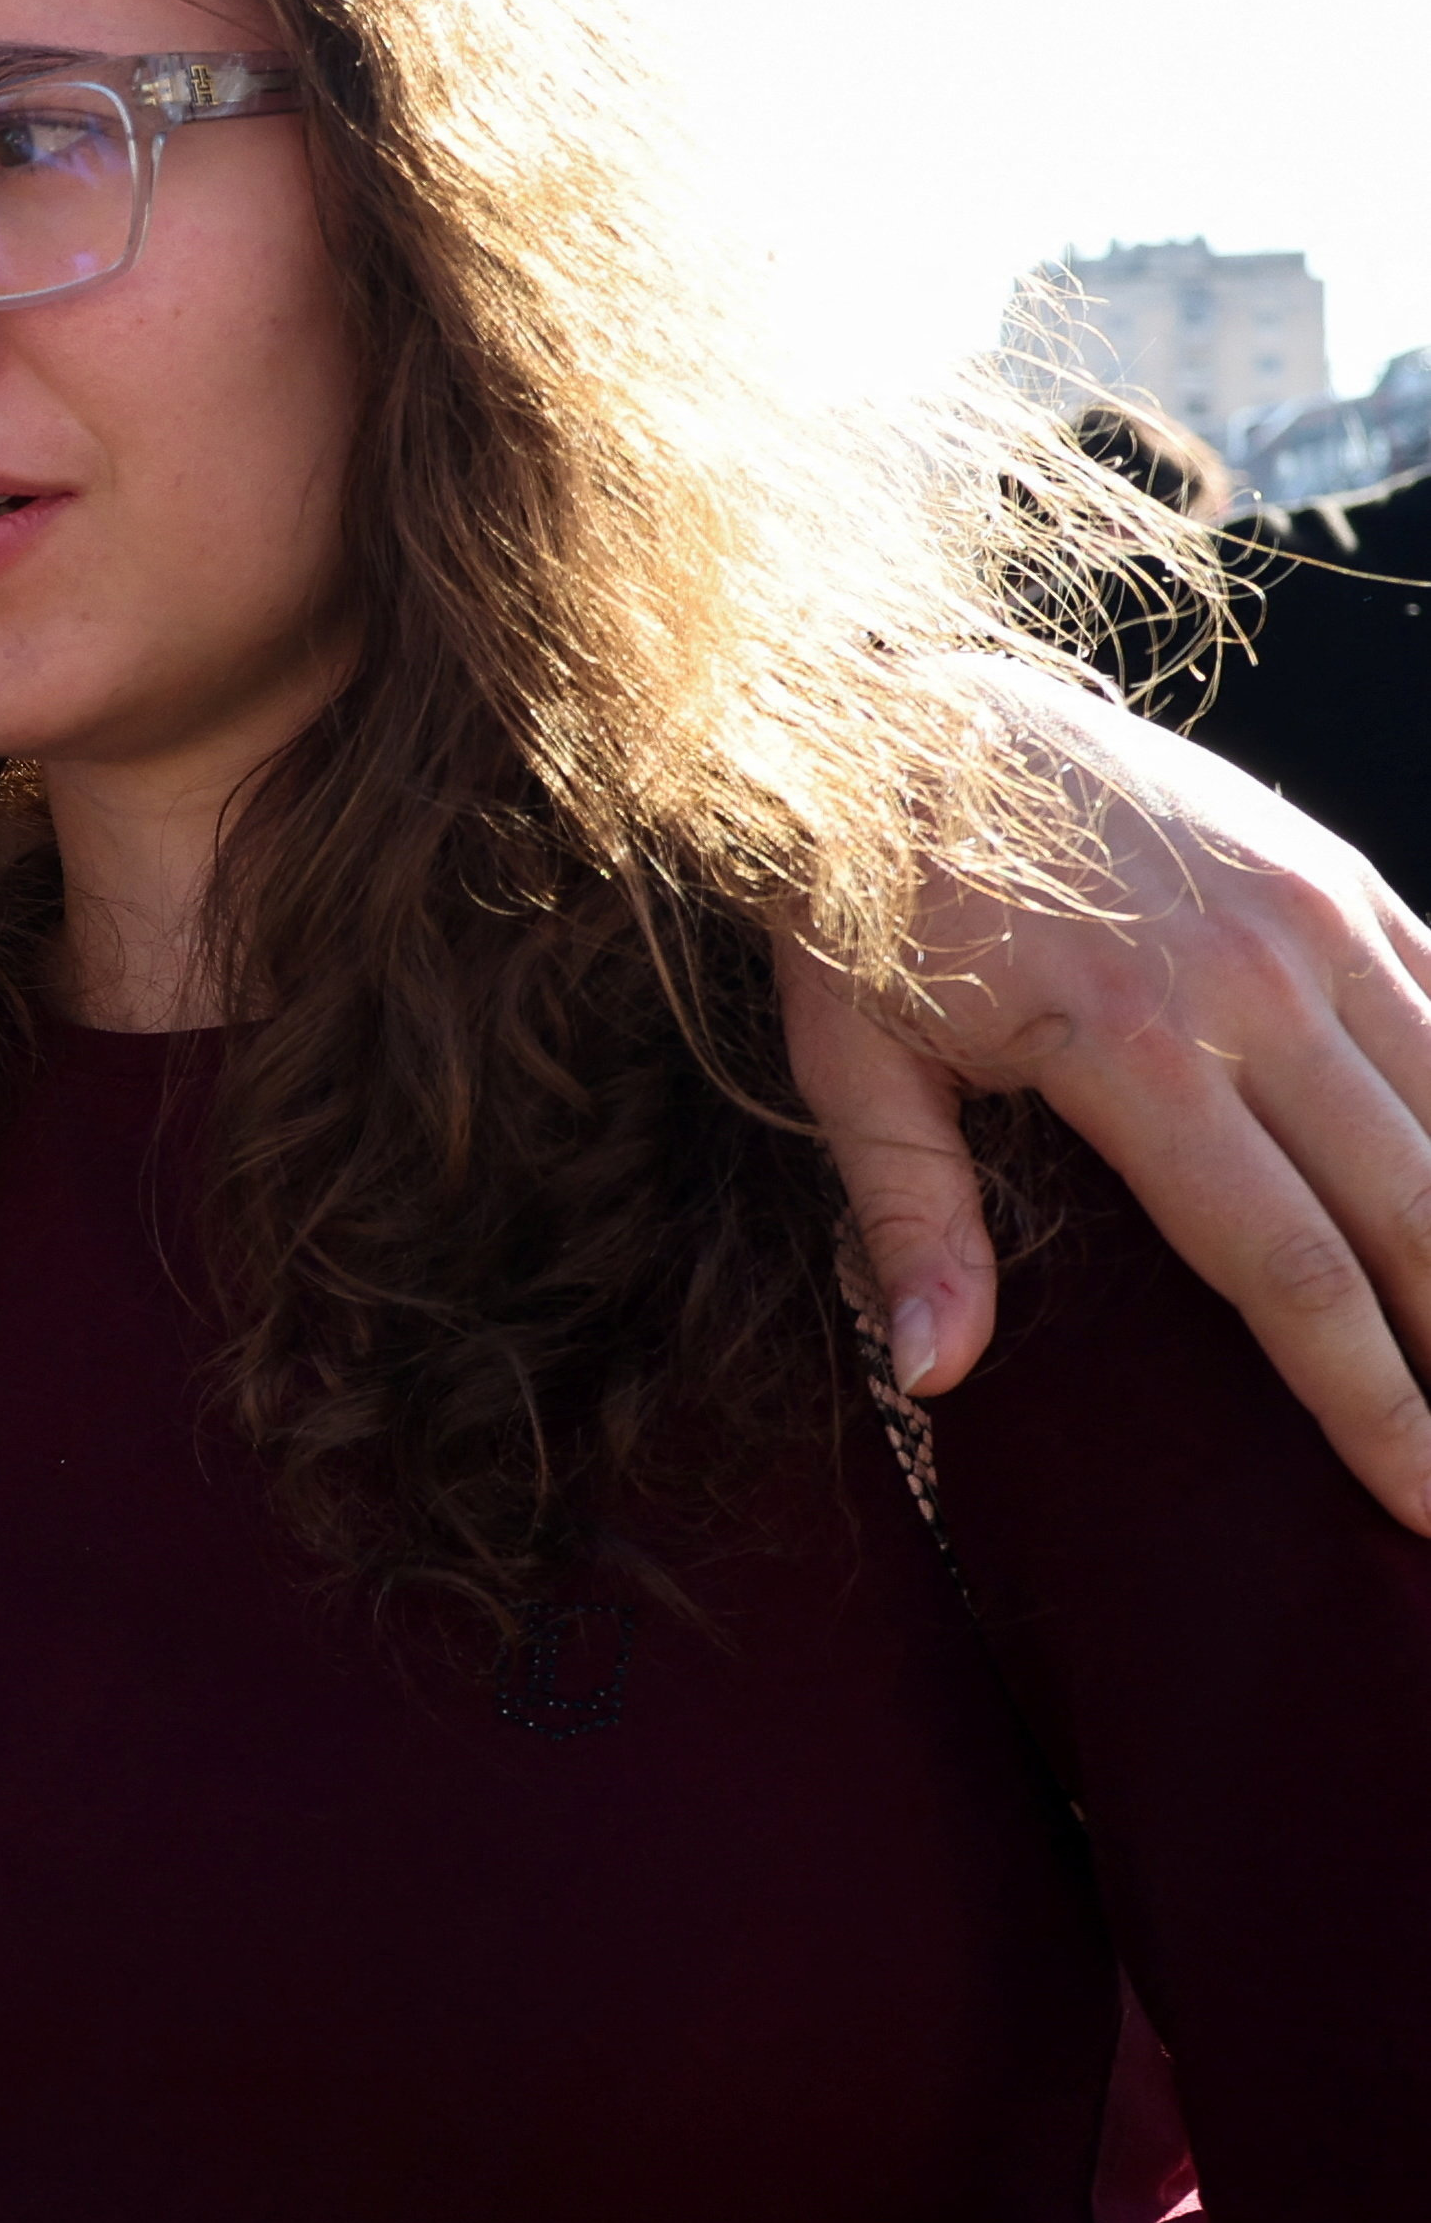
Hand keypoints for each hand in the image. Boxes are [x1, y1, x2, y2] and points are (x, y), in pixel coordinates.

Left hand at [794, 679, 1430, 1529]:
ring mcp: (1316, 922)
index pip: (1295, 1275)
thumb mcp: (849, 1067)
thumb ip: (910, 1223)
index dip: (1371, 1403)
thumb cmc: (859, 913)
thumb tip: (935, 1376)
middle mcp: (1257, 989)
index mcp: (1134, 1055)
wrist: (897, 718)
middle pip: (1415, 1213)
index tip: (1417, 1503)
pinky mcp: (1338, 876)